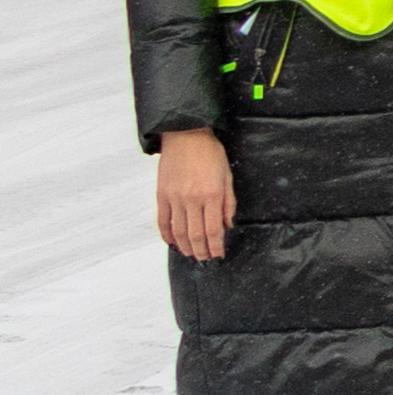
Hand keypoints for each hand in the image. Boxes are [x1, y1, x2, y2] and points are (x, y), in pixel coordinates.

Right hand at [152, 131, 233, 262]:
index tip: (218, 254)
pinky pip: (162, 221)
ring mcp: (174, 198)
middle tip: (205, 258)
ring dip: (185, 246)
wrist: (185, 136)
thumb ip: (229, 203)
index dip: (216, 246)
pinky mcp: (161, 195)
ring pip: (178, 231)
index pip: (214, 229)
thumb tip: (228, 225)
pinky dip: (166, 235)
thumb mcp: (227, 176)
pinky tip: (172, 243)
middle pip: (195, 234)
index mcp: (212, 195)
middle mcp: (192, 199)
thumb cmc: (210, 154)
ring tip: (191, 254)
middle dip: (201, 250)